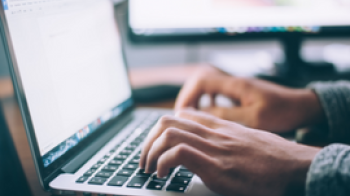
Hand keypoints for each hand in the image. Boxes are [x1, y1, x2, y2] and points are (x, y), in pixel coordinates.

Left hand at [140, 110, 319, 195]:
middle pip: (167, 121)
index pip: (182, 115)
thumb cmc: (274, 157)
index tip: (156, 144)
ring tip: (149, 168)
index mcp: (219, 127)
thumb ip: (226, 138)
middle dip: (148, 140)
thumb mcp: (246, 139)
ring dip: (150, 152)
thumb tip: (212, 148)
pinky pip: (178, 153)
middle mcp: (213, 133)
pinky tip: (163, 175)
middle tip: (145, 159)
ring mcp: (213, 147)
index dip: (162, 128)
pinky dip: (163, 163)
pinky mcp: (216, 166)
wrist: (295, 167)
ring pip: (168, 133)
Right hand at [175, 67, 324, 132]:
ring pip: (207, 86)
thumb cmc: (282, 112)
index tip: (182, 112)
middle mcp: (234, 82)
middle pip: (200, 80)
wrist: (301, 106)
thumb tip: (202, 115)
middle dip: (188, 96)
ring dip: (197, 99)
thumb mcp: (254, 118)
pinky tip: (208, 113)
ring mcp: (237, 87)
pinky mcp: (240, 93)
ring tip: (191, 115)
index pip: (202, 80)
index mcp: (236, 85)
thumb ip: (227, 115)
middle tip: (183, 115)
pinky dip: (208, 101)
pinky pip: (217, 92)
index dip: (188, 95)